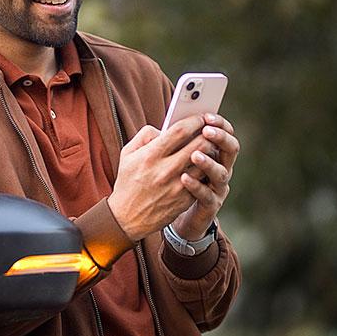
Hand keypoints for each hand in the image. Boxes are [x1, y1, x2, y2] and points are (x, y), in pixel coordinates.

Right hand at [107, 115, 211, 241]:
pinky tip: (204, 165)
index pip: (180, 131)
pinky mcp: (184, 199)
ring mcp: (177, 186)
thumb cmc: (128, 182)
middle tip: (210, 130)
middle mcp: (165, 170)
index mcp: (150, 156)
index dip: (194, 121)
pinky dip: (206, 169)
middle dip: (207, 134)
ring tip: (209, 147)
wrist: (127, 218)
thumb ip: (144, 136)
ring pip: (205, 162)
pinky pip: (202, 179)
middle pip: (198, 144)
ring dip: (210, 152)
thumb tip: (164, 128)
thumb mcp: (127, 155)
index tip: (200, 117)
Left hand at [171, 114, 239, 240]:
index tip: (207, 115)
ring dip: (209, 162)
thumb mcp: (174, 157)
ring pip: (221, 173)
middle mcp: (222, 168)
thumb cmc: (173, 179)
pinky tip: (184, 178)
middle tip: (206, 130)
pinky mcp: (210, 205)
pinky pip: (206, 195)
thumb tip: (167, 124)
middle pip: (231, 149)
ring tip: (194, 155)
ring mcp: (218, 188)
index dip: (220, 124)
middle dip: (220, 138)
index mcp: (215, 153)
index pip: (226, 133)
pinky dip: (196, 186)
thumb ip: (175, 141)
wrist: (172, 213)